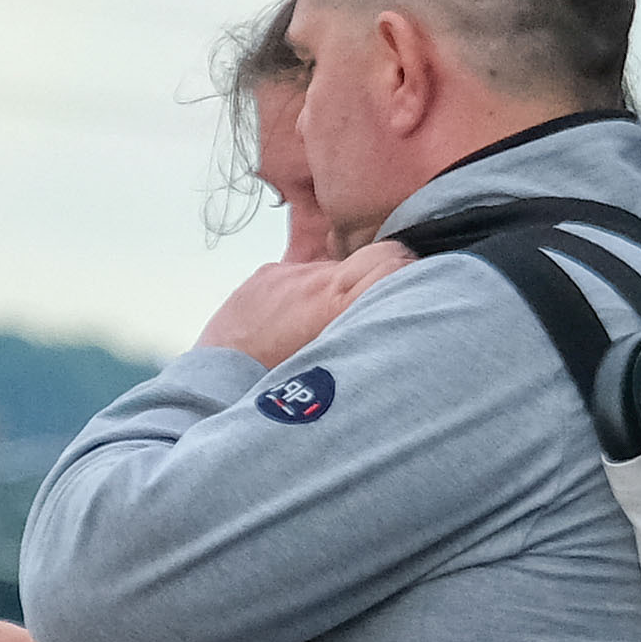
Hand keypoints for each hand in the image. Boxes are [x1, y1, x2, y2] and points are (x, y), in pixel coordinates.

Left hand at [203, 238, 407, 367]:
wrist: (219, 378)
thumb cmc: (279, 385)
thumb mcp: (336, 367)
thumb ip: (366, 336)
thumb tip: (397, 329)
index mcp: (337, 301)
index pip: (393, 260)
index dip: (412, 269)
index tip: (421, 287)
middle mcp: (316, 279)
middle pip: (374, 255)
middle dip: (389, 272)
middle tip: (392, 299)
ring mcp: (291, 273)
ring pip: (339, 268)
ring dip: (346, 287)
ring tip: (335, 322)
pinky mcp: (269, 272)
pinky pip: (305, 273)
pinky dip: (312, 291)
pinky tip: (301, 320)